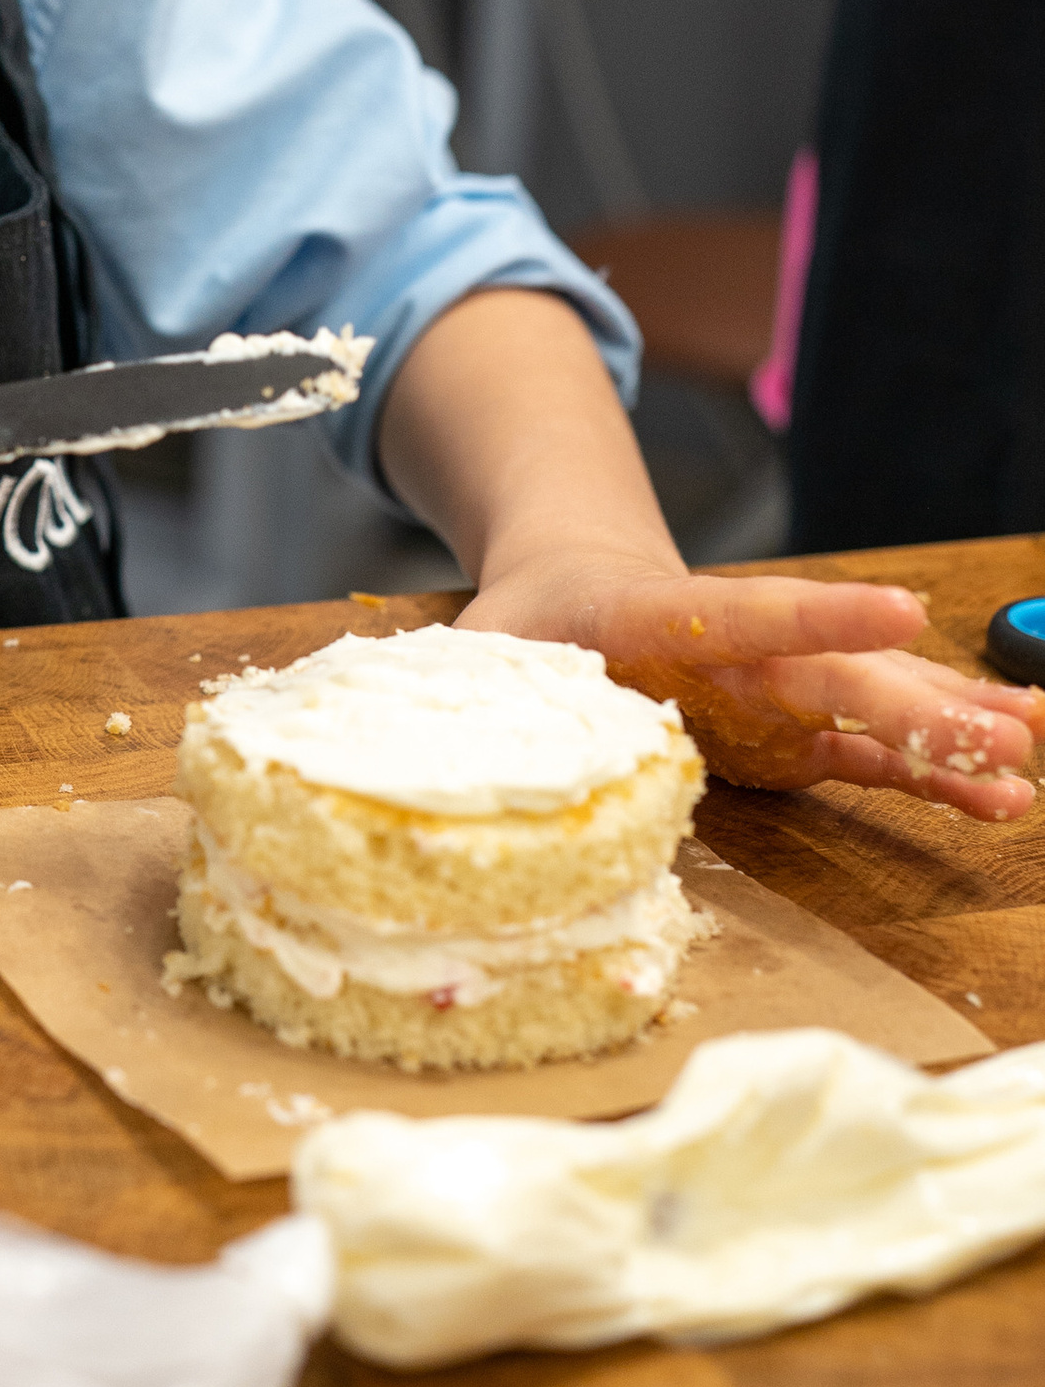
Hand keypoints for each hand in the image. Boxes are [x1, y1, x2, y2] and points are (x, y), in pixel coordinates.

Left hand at [460, 545, 1041, 822]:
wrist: (577, 584)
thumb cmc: (524, 622)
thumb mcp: (477, 647)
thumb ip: (462, 681)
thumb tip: (404, 725)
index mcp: (661, 618)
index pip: (747, 611)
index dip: (820, 616)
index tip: (899, 610)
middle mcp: (742, 654)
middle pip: (842, 674)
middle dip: (927, 702)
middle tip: (1011, 729)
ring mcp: (780, 692)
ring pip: (878, 709)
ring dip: (954, 735)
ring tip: (1029, 757)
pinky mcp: (794, 733)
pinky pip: (872, 759)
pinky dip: (933, 780)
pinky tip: (999, 802)